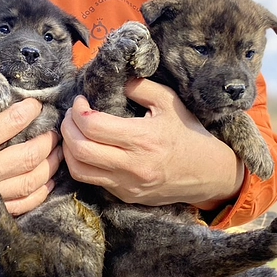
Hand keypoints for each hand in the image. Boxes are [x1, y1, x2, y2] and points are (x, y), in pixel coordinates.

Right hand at [0, 52, 60, 216]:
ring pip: (32, 183)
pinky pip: (21, 207)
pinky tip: (47, 183)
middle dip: (49, 141)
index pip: (14, 122)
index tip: (37, 104)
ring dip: (51, 167)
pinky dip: (39, 195)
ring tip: (59, 153)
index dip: (31, 110)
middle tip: (55, 129)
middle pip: (31, 156)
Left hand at [60, 78, 243, 207]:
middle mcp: (132, 166)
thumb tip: (115, 80)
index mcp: (143, 139)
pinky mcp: (125, 196)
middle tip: (72, 115)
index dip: (77, 111)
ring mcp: (127, 185)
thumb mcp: (169, 102)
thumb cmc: (188, 133)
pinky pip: (92, 181)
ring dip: (68, 149)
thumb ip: (140, 86)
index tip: (81, 101)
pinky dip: (82, 163)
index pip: (92, 126)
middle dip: (67, 128)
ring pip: (79, 170)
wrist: (209, 173)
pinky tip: (88, 148)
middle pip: (79, 150)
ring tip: (74, 132)